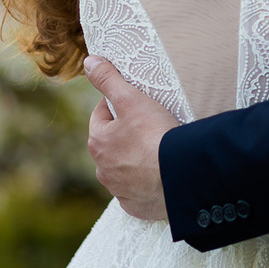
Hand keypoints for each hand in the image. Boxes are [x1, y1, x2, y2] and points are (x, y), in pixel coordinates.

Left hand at [84, 55, 178, 220]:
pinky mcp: (136, 205)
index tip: (134, 102)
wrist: (179, 176)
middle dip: (124, 134)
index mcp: (98, 142)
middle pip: (111, 144)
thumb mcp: (131, 99)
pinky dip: (145, 183)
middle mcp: (103, 169)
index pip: (101, 116)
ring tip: (156, 149)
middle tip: (149, 124)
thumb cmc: (155, 135)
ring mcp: (119, 190)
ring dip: (133, 159)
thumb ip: (108, 79)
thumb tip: (89, 62)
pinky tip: (159, 174)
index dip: (117, 105)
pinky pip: (137, 191)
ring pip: (122, 169)